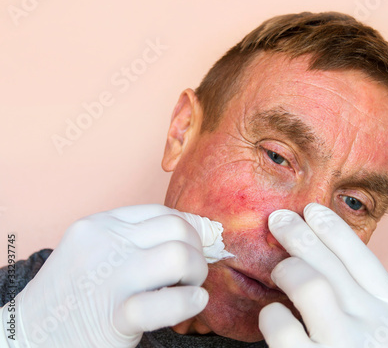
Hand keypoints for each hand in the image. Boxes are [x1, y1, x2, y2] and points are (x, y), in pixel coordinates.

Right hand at [1, 204, 208, 347]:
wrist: (28, 337)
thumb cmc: (74, 295)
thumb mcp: (96, 251)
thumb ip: (136, 238)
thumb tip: (198, 229)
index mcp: (101, 224)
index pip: (162, 212)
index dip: (189, 229)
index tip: (194, 248)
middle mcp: (104, 243)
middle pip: (177, 229)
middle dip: (197, 250)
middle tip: (191, 273)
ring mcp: (107, 278)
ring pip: (178, 256)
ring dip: (197, 273)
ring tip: (189, 288)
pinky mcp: (112, 316)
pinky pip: (166, 302)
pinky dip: (189, 302)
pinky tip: (193, 303)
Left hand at [259, 203, 387, 347]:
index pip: (363, 259)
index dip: (335, 230)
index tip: (313, 210)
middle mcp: (371, 326)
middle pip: (330, 264)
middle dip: (300, 235)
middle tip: (279, 220)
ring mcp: (342, 346)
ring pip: (308, 284)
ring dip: (289, 271)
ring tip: (278, 271)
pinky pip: (281, 327)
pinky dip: (271, 317)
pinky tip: (272, 317)